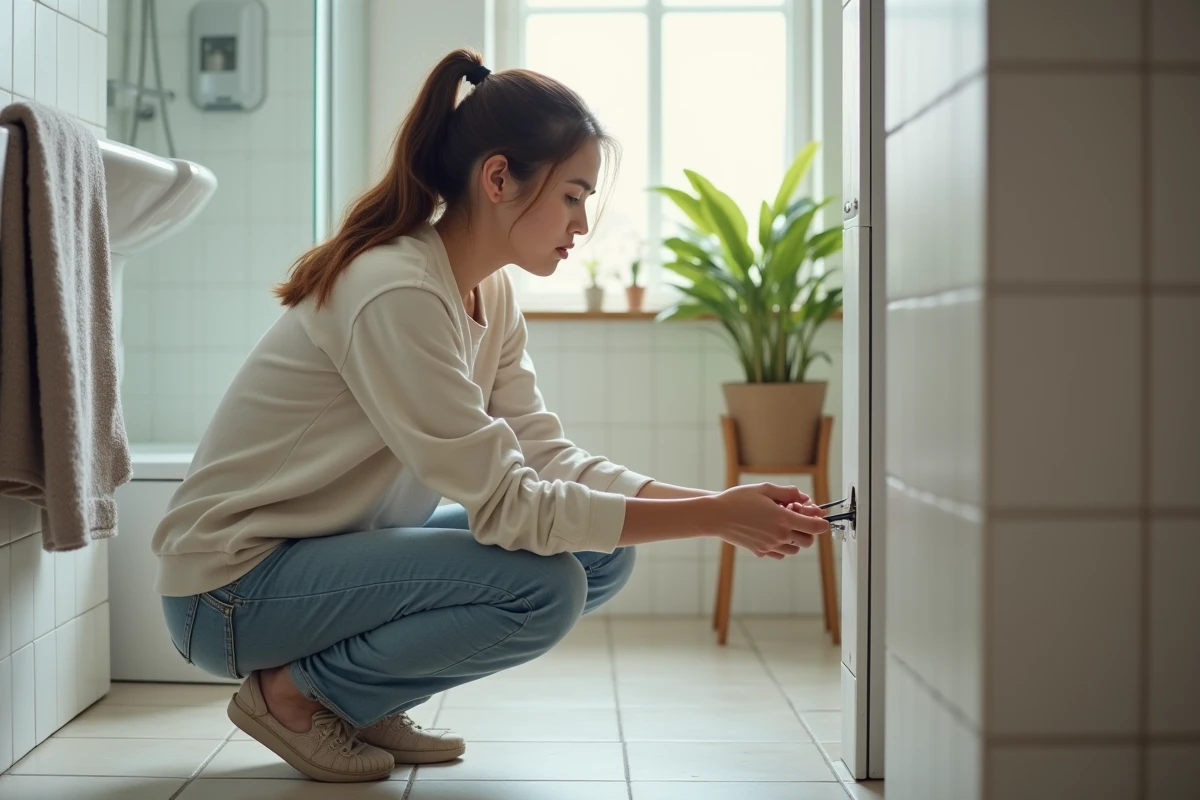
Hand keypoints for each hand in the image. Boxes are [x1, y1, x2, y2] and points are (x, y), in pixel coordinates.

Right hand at [709, 483, 829, 559]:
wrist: (716, 516)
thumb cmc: (738, 500)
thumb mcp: (764, 489)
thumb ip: (787, 492)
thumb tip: (803, 497)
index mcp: (783, 518)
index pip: (815, 526)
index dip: (822, 522)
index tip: (819, 516)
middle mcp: (779, 535)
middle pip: (808, 541)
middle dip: (809, 531)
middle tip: (799, 518)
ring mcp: (770, 546)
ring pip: (794, 549)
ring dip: (795, 538)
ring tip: (783, 525)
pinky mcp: (760, 551)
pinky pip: (779, 553)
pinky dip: (781, 546)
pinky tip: (772, 533)